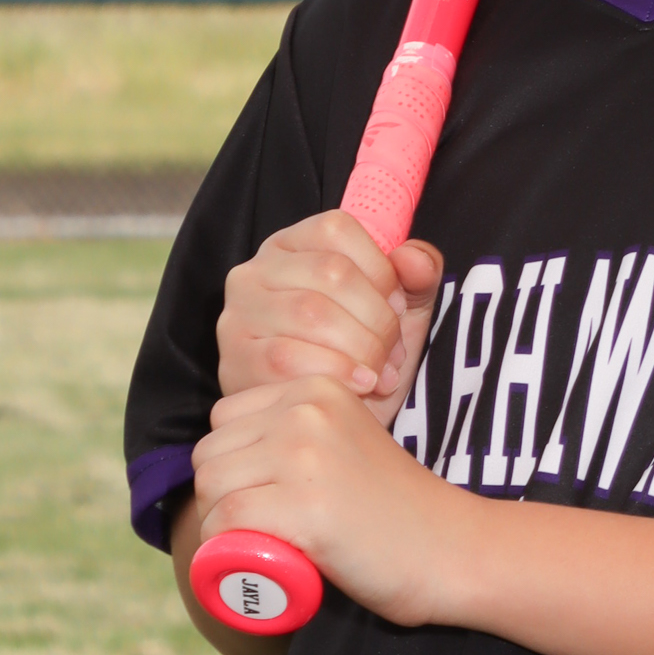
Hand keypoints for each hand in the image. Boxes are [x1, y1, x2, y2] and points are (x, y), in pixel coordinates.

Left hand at [191, 371, 472, 626]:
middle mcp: (306, 412)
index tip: (266, 498)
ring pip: (212, 488)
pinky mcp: (303, 505)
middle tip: (263, 530)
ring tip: (267, 544)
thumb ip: (299, 437)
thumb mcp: (347, 444)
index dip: (235, 466)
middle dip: (224, 497)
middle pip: (210, 455)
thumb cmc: (398, 512)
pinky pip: (226, 523)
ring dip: (224, 526)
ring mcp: (304, 455)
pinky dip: (229, 550)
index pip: (225, 421)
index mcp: (316, 390)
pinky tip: (267, 559)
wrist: (454, 550)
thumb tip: (226, 464)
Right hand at [218, 212, 442, 429]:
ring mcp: (238, 315)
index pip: (336, 229)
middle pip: (332, 271)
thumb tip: (415, 260)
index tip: (397, 308)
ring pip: (312, 312)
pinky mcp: (235, 360)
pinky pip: (288, 357)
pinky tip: (361, 387)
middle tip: (393, 353)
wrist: (330, 425)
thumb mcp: (400, 310)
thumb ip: (418, 274)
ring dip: (362, 347)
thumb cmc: (360, 357)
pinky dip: (337, 372)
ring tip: (380, 374)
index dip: (380, 271)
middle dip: (378, 318)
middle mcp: (254, 271)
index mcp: (292, 245)